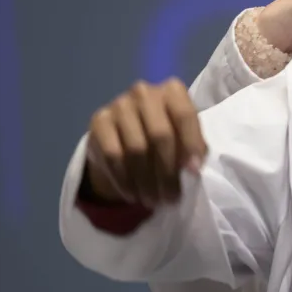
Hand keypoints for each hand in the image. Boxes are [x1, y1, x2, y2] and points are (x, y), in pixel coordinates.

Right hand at [85, 78, 206, 205]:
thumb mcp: (184, 138)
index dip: (191, 145)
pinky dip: (125, 180)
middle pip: (159, 135)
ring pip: (136, 150)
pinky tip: (133, 194)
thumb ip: (193, 149)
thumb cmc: (166, 136)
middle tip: (170, 197)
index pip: (184, 115)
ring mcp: (119, 105)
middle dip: (167, 172)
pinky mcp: (99, 121)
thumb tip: (192, 169)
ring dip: (146, 182)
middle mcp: (144, 92)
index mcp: (172, 90)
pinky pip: (113, 156)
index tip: (193, 173)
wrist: (124, 134)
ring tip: (153, 200)